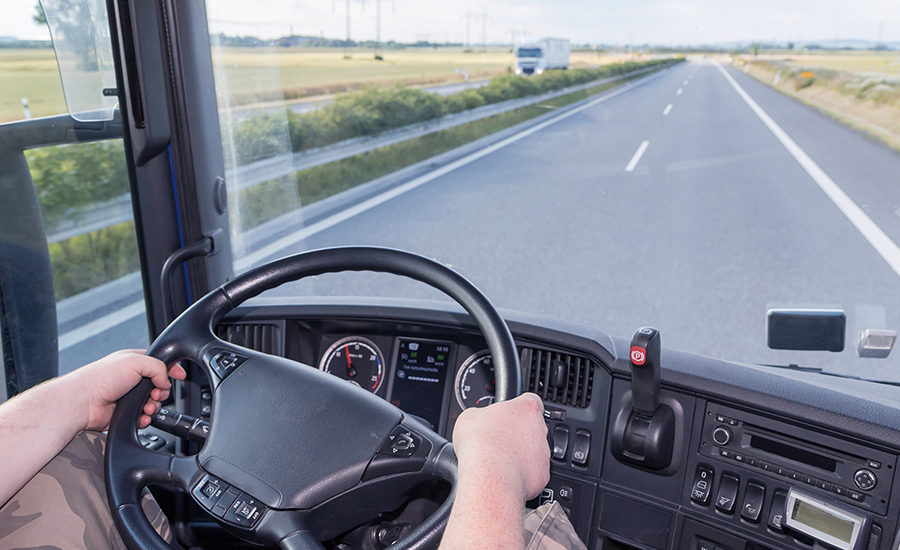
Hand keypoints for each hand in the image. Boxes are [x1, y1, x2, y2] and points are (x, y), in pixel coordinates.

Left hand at [68, 349, 186, 430]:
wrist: (83, 402)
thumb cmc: (100, 378)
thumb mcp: (135, 361)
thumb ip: (158, 367)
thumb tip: (166, 382)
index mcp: (134, 363)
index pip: (160, 364)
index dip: (172, 369)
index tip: (180, 376)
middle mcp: (132, 379)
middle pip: (160, 386)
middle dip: (162, 392)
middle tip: (155, 394)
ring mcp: (129, 397)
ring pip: (153, 403)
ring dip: (154, 407)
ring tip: (147, 407)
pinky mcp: (126, 413)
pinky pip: (144, 418)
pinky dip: (146, 419)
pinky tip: (141, 417)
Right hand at [452, 392, 549, 501]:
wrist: (489, 476)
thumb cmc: (480, 444)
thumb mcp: (469, 416)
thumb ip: (481, 414)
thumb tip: (478, 420)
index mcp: (526, 408)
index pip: (531, 399)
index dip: (518, 407)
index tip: (508, 413)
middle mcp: (540, 429)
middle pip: (532, 427)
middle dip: (517, 433)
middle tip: (497, 438)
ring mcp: (543, 453)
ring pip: (534, 451)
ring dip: (519, 454)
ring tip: (498, 459)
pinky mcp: (542, 475)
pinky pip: (533, 472)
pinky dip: (521, 474)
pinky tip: (505, 474)